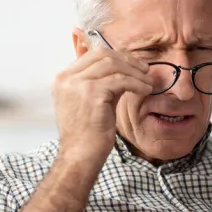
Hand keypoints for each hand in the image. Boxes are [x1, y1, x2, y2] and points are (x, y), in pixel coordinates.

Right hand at [52, 46, 153, 165]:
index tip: (133, 65)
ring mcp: (77, 84)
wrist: (79, 156)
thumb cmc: (86, 135)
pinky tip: (145, 90)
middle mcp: (67, 78)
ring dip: (134, 71)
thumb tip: (123, 70)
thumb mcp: (89, 102)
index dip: (116, 56)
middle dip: (126, 60)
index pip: (92, 55)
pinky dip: (137, 83)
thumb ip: (100, 84)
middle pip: (102, 54)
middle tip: (144, 69)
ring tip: (147, 81)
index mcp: (63, 79)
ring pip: (112, 65)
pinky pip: (121, 80)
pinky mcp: (92, 94)